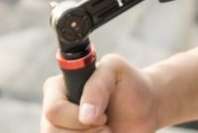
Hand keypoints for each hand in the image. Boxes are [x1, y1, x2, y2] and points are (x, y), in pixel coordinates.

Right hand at [41, 54, 160, 132]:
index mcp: (58, 87)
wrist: (145, 108)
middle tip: (106, 126)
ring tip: (107, 132)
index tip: (102, 116)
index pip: (53, 110)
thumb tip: (85, 116)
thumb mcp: (116, 70)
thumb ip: (98, 84)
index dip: (77, 118)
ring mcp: (62, 128)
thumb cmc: (129, 83)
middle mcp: (55, 110)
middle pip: (52, 132)